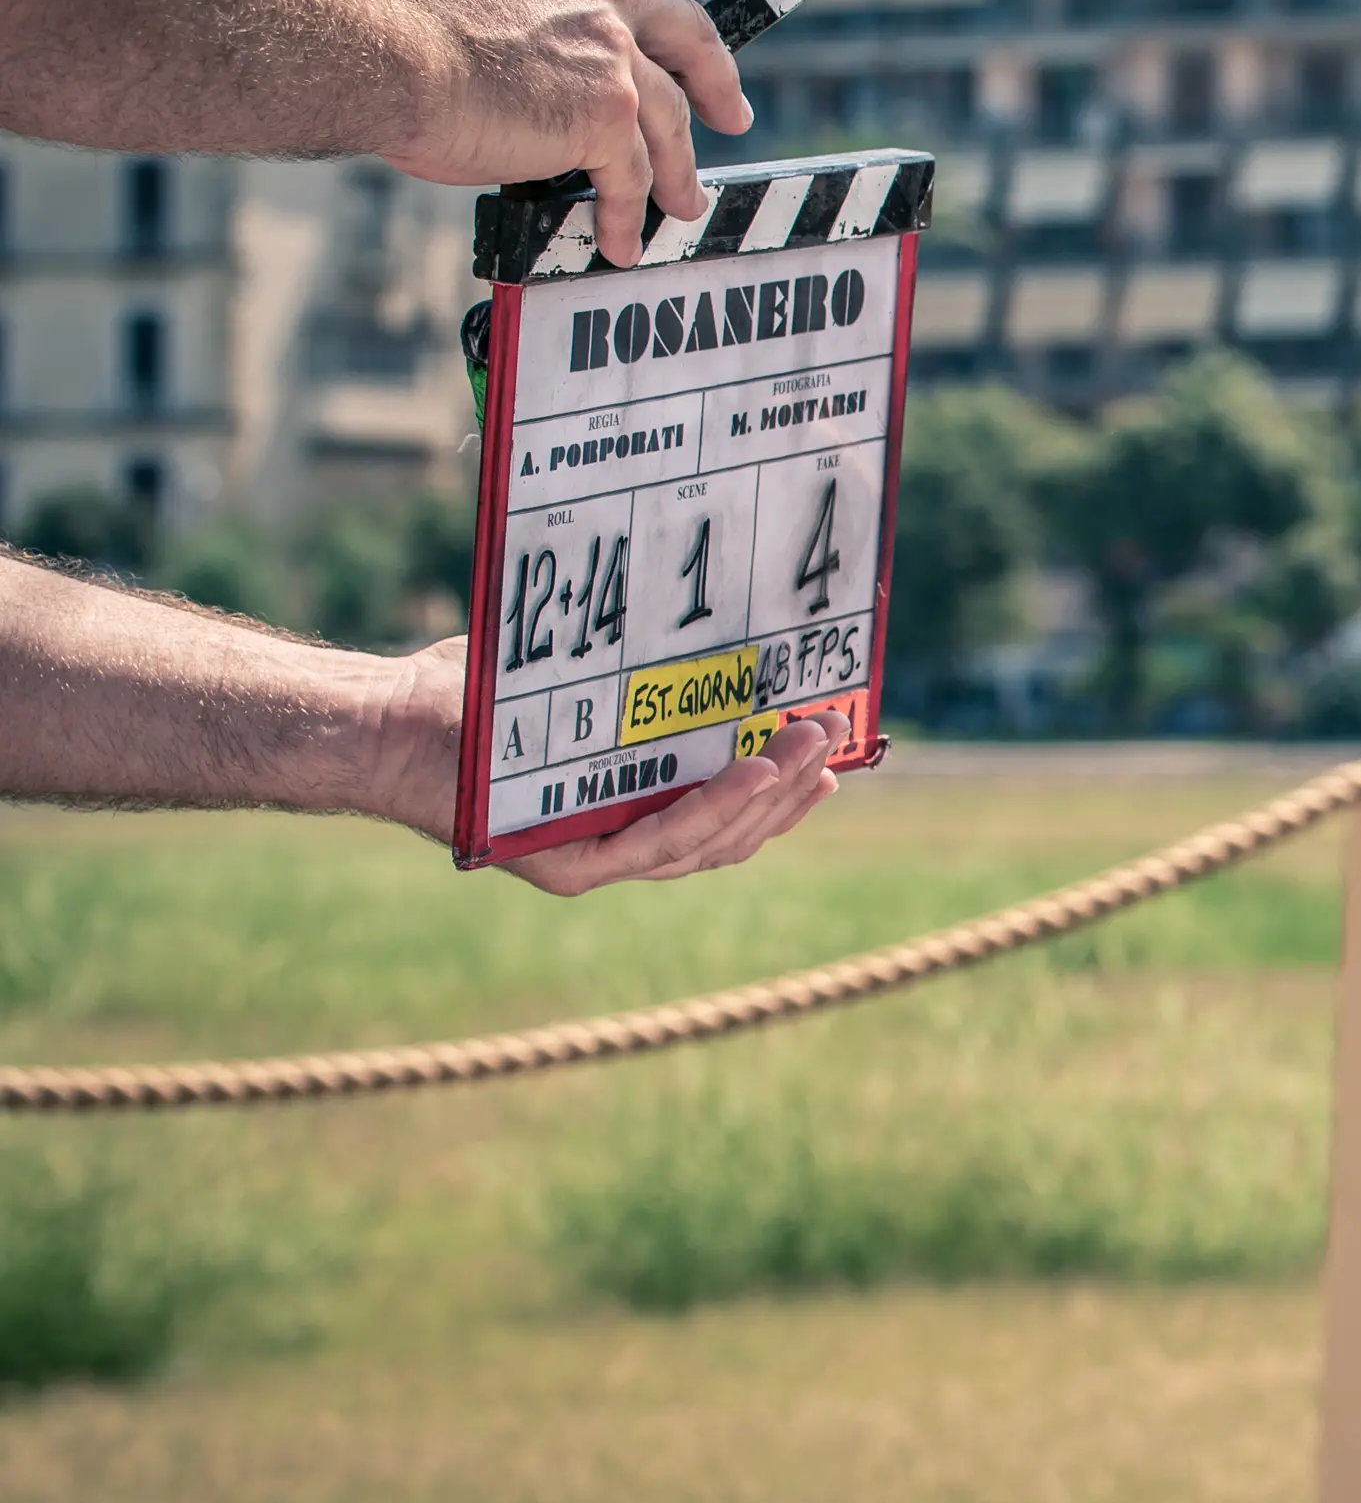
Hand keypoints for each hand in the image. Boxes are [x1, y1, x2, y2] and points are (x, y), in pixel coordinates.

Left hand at [364, 636, 841, 893]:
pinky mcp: (565, 868)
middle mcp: (616, 848)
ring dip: (769, 796)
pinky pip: (658, 845)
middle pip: (733, 836)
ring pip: (708, 846)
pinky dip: (713, 810)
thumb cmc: (470, 694)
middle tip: (837, 736)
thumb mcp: (578, 680)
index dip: (787, 793)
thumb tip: (722, 633)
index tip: (834, 753)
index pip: (729, 817)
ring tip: (810, 747)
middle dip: (794, 788)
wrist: (382, 721)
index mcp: (627, 812)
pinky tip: (755, 772)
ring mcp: (593, 864)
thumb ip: (641, 684)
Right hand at [376, 0, 754, 265]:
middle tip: (733, 113)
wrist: (380, 54)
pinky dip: (624, 215)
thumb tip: (523, 70)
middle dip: (717, 78)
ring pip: (668, 122)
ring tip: (682, 204)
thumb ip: (518, 18)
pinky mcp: (607, 117)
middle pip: (688, 35)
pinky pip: (630, 178)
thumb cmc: (393, 33)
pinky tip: (618, 240)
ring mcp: (610, 57)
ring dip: (676, 172)